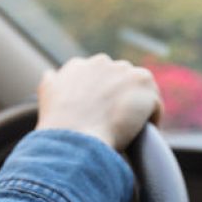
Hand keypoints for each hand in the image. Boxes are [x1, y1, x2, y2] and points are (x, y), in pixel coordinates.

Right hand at [36, 54, 161, 150]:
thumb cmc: (60, 127)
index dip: (104, 97)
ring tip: (134, 129)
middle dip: (122, 99)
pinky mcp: (143, 83)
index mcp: (78, 66)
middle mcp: (101, 62)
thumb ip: (52, 81)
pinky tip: (144, 133)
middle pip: (121, 80)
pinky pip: (155, 103)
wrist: (76, 138)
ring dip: (139, 107)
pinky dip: (152, 119)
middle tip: (118, 123)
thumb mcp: (47, 96)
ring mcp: (124, 71)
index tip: (103, 114)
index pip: (99, 76)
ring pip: (140, 90)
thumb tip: (52, 74)